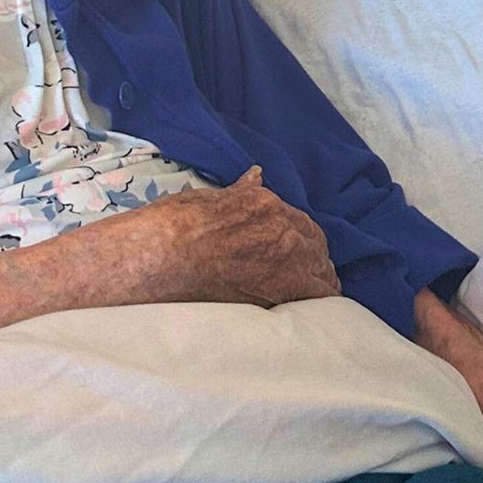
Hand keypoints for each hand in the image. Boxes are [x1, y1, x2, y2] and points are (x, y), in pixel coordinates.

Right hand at [127, 167, 342, 308]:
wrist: (160, 260)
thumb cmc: (174, 227)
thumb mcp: (208, 198)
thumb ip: (240, 191)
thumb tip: (256, 175)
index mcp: (266, 204)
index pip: (300, 223)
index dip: (301, 237)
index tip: (297, 248)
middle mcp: (283, 231)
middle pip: (316, 247)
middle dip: (313, 258)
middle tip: (307, 271)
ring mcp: (286, 263)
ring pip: (322, 273)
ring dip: (318, 279)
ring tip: (311, 291)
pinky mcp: (281, 293)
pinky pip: (317, 297)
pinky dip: (318, 301)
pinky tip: (313, 308)